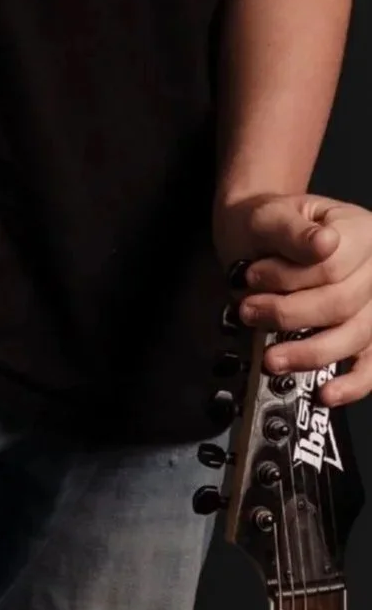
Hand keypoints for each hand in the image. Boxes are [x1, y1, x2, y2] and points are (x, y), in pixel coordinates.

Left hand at [217, 191, 371, 408]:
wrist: (261, 236)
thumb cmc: (269, 225)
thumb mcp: (271, 216)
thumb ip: (294, 233)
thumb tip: (323, 243)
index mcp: (360, 232)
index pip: (332, 267)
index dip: (287, 278)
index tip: (251, 278)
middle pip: (342, 305)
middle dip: (290, 315)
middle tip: (250, 313)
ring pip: (354, 336)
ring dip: (309, 351)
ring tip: (272, 357)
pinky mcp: (364, 332)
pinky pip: (370, 363)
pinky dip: (351, 382)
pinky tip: (328, 393)